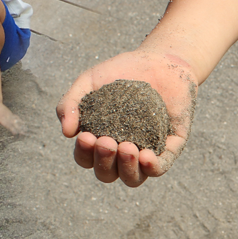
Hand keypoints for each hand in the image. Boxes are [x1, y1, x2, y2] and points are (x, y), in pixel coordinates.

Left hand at [0, 101, 24, 133]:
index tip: (15, 132)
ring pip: (15, 120)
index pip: (6, 123)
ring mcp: (8, 114)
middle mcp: (6, 116)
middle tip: (23, 133)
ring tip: (25, 130)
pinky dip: (19, 121)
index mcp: (0, 117)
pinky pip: (15, 117)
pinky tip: (23, 124)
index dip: (11, 128)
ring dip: (20, 125)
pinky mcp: (9, 113)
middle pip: (13, 122)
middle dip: (18, 128)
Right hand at [56, 49, 197, 186]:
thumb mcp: (88, 82)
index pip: (86, 159)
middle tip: (106, 141)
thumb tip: (67, 132)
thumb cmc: (121, 72)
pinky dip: (152, 167)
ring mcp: (146, 151)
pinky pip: (161, 167)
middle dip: (103, 162)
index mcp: (100, 140)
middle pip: (107, 174)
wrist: (159, 59)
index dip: (84, 154)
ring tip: (126, 148)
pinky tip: (145, 156)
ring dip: (126, 169)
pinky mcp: (170, 147)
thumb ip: (71, 103)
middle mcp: (121, 151)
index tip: (86, 136)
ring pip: (133, 178)